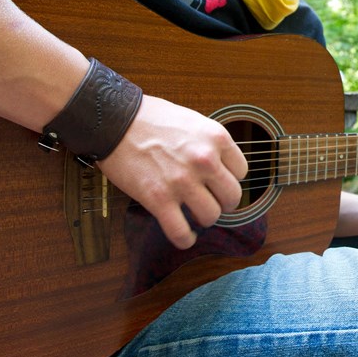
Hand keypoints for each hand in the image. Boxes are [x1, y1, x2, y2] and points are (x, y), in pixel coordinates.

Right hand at [97, 94, 247, 249]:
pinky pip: (181, 232)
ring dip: (203, 219)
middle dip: (222, 202)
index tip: (219, 181)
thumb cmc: (151, 118)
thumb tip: (220, 166)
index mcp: (216, 137)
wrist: (115, 120)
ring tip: (193, 214)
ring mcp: (182, 181)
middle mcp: (205, 160)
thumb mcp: (192, 121)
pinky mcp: (159, 199)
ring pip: (211, 217)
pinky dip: (185, 239)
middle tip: (210, 200)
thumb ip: (209, 143)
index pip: (242, 171)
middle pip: (232, 197)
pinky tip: (184, 235)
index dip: (230, 178)